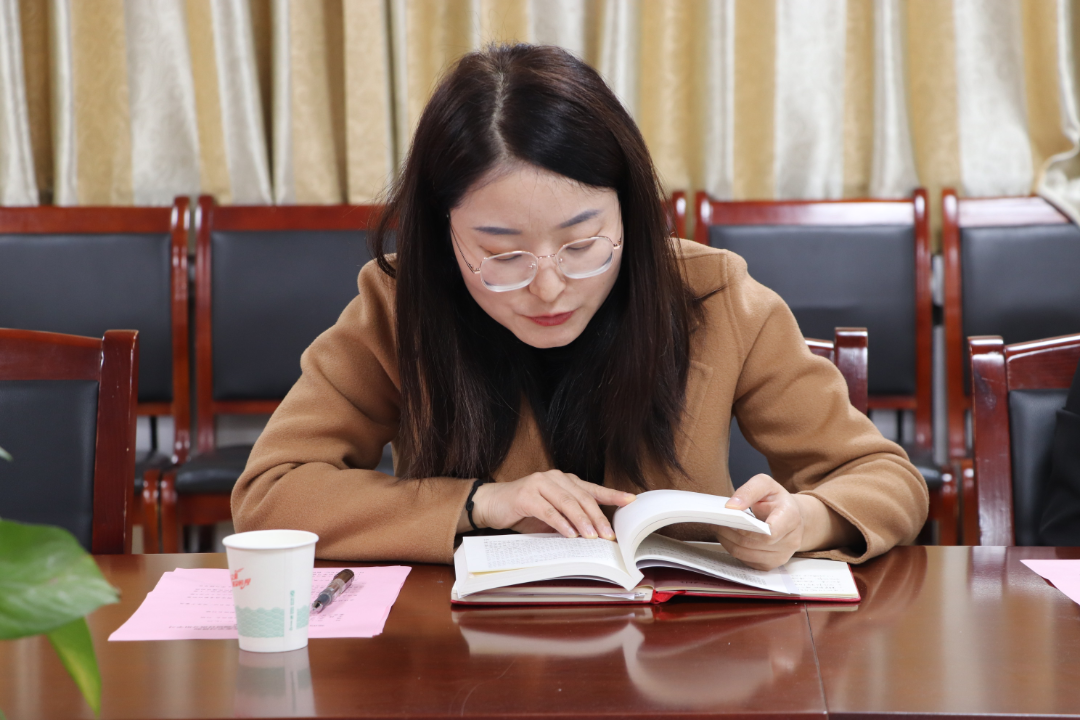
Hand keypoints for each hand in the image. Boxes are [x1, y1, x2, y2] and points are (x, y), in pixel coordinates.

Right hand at [461, 470, 635, 538]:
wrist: (492, 504)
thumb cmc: (524, 511)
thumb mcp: (552, 515)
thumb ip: (570, 519)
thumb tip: (594, 536)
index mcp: (564, 480)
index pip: (592, 488)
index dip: (612, 494)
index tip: (630, 500)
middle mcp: (554, 478)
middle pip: (582, 497)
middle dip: (598, 517)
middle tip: (609, 535)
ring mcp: (539, 483)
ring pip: (568, 503)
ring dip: (582, 522)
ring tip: (593, 537)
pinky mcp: (526, 495)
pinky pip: (548, 510)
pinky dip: (561, 523)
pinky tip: (570, 534)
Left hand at [719, 474, 859, 569]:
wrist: (791, 516)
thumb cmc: (777, 500)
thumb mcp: (766, 484)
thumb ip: (749, 491)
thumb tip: (731, 507)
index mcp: (791, 518)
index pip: (769, 533)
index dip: (747, 529)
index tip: (730, 519)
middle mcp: (790, 540)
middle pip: (754, 544)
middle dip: (730, 533)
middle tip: (715, 521)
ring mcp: (782, 556)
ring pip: (747, 555)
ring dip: (728, 542)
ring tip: (718, 528)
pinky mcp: (771, 564)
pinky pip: (747, 561)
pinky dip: (733, 549)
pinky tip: (728, 537)